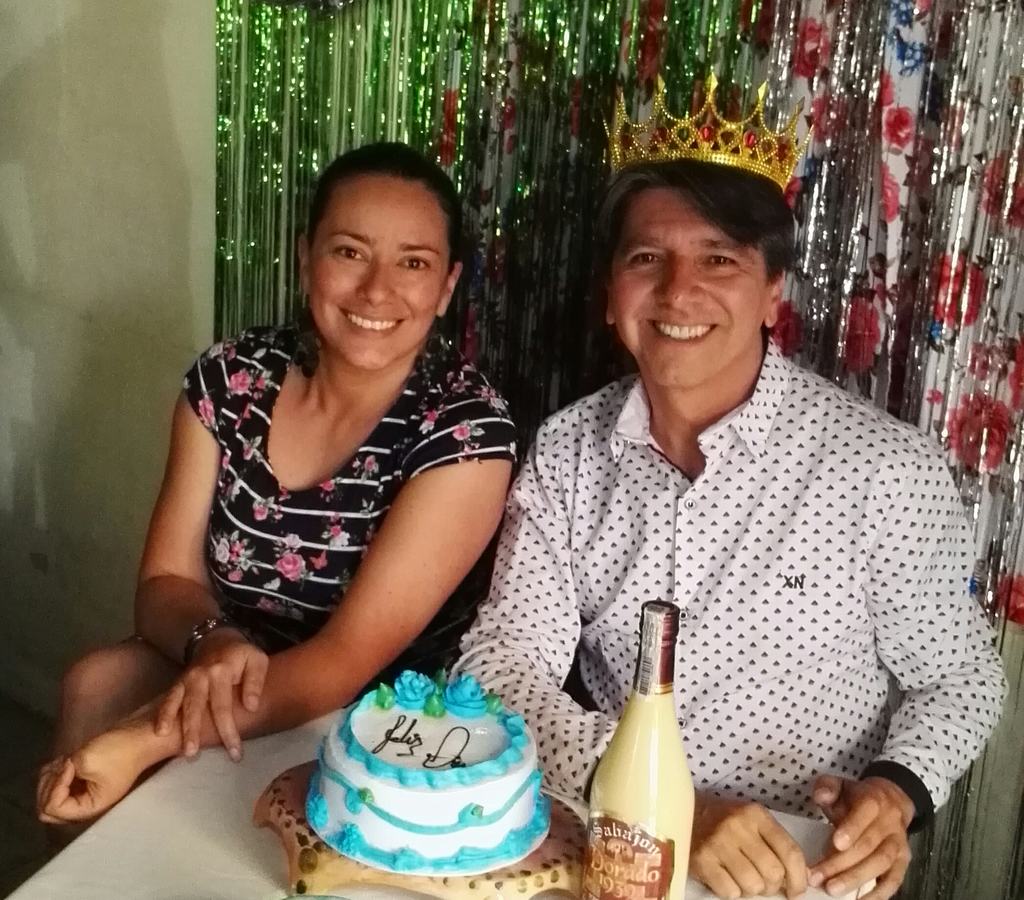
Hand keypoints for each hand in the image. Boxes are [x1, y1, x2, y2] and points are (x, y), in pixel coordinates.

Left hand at [37, 726, 144, 823]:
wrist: (140, 736)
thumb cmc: (119, 750)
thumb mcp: (85, 762)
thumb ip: (59, 775)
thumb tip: (51, 777)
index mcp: (89, 808)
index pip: (53, 808)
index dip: (56, 786)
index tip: (71, 765)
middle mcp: (84, 805)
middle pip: (46, 808)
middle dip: (49, 784)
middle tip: (66, 764)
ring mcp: (83, 793)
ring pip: (48, 795)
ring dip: (52, 776)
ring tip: (69, 760)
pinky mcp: (83, 780)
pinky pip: (56, 783)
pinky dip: (55, 771)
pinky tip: (68, 759)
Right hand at [154, 630, 266, 760]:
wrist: (217, 639)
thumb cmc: (241, 655)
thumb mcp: (256, 659)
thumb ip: (255, 680)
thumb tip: (251, 706)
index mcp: (222, 670)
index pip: (224, 705)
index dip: (228, 730)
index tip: (235, 752)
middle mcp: (200, 675)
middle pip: (197, 707)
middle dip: (196, 733)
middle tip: (194, 755)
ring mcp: (186, 679)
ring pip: (181, 705)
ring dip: (179, 727)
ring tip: (181, 750)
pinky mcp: (177, 683)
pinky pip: (168, 700)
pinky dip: (163, 715)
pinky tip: (160, 732)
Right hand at [690, 794, 807, 898]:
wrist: (684, 812)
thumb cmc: (725, 820)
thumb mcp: (753, 821)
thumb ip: (777, 844)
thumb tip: (802, 877)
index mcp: (756, 815)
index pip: (790, 852)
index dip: (799, 878)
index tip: (796, 891)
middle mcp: (738, 826)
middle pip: (773, 873)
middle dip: (772, 886)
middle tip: (763, 882)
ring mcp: (718, 843)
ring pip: (753, 885)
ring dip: (751, 889)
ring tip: (742, 877)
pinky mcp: (701, 860)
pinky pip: (730, 892)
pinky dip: (732, 891)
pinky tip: (725, 877)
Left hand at [809, 775, 912, 899]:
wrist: (891, 801)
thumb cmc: (857, 797)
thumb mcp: (840, 784)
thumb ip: (828, 787)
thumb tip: (822, 795)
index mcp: (874, 801)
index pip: (865, 814)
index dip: (851, 828)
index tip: (835, 843)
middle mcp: (890, 825)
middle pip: (869, 845)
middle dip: (842, 863)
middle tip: (819, 877)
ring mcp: (898, 845)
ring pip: (880, 864)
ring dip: (855, 879)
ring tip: (832, 889)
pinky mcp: (902, 863)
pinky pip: (893, 881)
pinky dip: (878, 894)